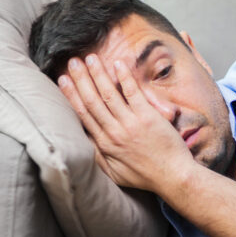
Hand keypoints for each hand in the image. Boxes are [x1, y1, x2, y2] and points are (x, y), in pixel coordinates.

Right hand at [58, 54, 193, 192]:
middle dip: (80, 79)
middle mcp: (114, 132)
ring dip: (98, 75)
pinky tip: (117, 64)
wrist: (173, 177)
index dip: (71, 95)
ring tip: (90, 58)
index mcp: (104, 144)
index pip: (82, 114)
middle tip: (72, 62)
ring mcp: (131, 124)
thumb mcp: (114, 173)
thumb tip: (83, 143)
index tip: (62, 80)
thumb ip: (97, 157)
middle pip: (92, 101)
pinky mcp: (148, 118)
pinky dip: (125, 78)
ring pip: (109, 94)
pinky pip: (133, 93)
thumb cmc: (144, 176)